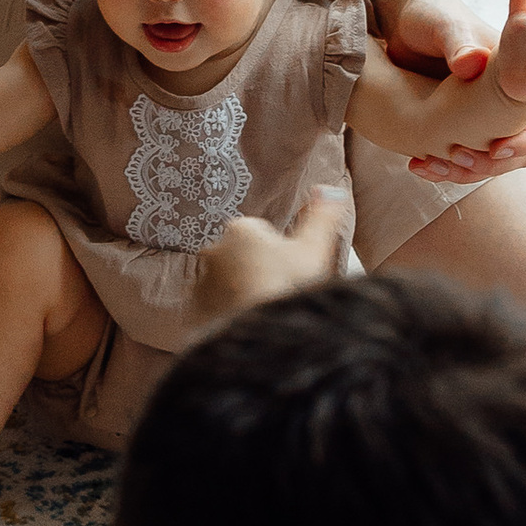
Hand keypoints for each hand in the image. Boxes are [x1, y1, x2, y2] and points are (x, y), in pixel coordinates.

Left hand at [190, 186, 354, 334]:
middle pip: (241, 256)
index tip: (288, 271)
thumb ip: (322, 216)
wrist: (264, 336)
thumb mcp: (314, 249)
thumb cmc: (289, 289)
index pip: (261, 233)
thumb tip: (329, 188)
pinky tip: (244, 322)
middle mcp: (214, 250)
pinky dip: (225, 313)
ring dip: (239, 291)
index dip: (279, 252)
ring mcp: (202, 281)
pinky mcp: (196, 310)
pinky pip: (213, 307)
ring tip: (262, 309)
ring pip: (226, 281)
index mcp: (240, 229)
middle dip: (255, 269)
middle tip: (277, 291)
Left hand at [374, 0, 525, 182]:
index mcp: (519, 77)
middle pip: (520, 151)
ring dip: (465, 172)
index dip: (525, 139)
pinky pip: (463, 159)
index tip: (496, 149)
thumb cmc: (432, 14)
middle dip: (491, 165)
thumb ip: (458, 42)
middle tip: (457, 159)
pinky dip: (445, 167)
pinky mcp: (460, 128)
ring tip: (428, 166)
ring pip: (491, 162)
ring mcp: (486, 119)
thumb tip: (473, 63)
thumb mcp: (443, 24)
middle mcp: (508, 102)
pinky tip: (419, 165)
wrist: (402, 22)